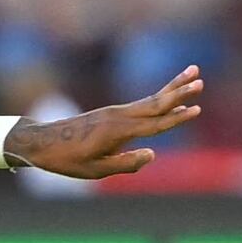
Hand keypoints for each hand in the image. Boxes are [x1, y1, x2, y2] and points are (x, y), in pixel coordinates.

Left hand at [10, 67, 202, 178]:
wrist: (41, 142)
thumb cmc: (67, 159)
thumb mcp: (95, 170)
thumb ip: (125, 164)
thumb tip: (153, 154)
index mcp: (118, 131)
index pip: (155, 124)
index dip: (177, 118)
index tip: (196, 109)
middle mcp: (119, 117)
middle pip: (156, 103)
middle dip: (179, 92)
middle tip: (200, 79)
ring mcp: (115, 112)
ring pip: (150, 99)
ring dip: (172, 87)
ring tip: (192, 72)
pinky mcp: (112, 113)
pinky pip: (141, 103)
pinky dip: (158, 97)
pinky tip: (168, 95)